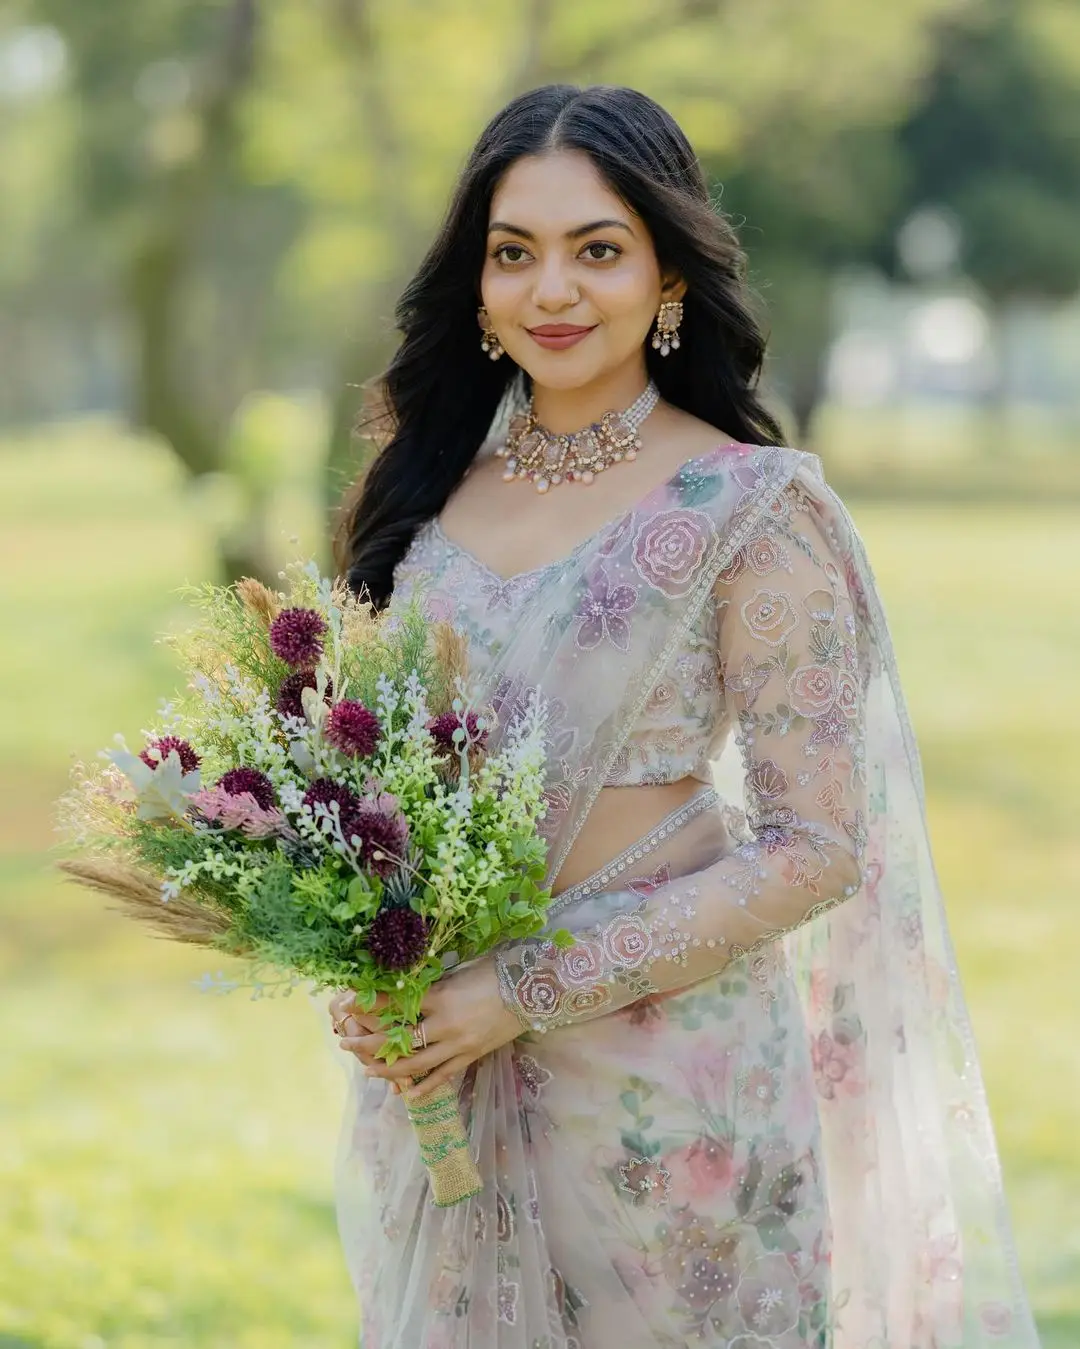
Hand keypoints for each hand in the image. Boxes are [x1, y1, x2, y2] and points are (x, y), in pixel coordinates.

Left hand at [333, 959, 523, 1094]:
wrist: (534, 990)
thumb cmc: (497, 971)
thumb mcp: (460, 971)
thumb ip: (434, 983)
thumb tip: (406, 986)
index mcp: (441, 997)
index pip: (396, 1004)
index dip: (370, 1005)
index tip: (348, 1003)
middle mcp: (446, 1025)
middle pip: (398, 1040)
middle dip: (368, 1043)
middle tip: (346, 1042)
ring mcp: (459, 1045)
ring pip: (416, 1065)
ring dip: (387, 1069)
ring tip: (366, 1069)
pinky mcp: (471, 1056)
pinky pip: (442, 1076)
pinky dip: (423, 1087)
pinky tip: (405, 1094)